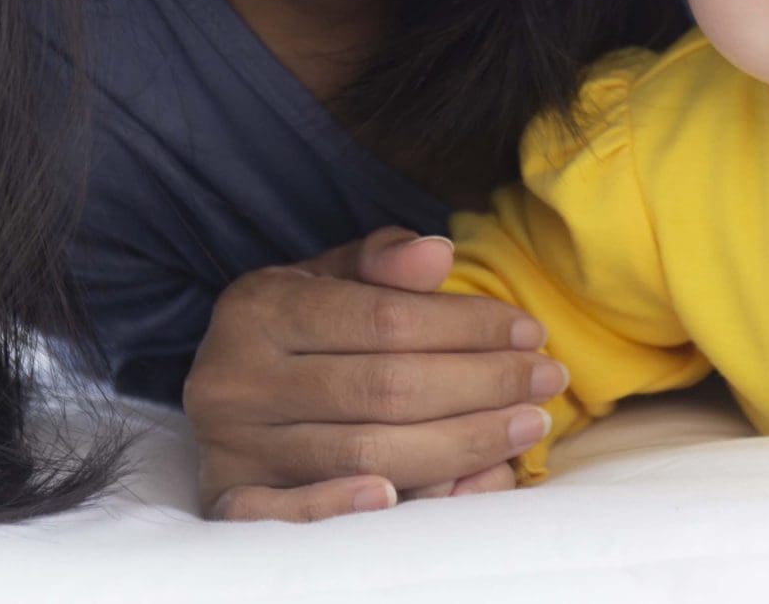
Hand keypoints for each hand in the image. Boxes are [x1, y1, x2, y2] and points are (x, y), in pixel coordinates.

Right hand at [183, 226, 558, 521]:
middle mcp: (236, 380)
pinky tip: (439, 488)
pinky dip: (366, 506)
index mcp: (260, 309)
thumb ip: (381, 261)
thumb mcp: (327, 276)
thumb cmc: (295, 328)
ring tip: (527, 426)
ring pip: (368, 453)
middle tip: (547, 380)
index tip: (529, 332)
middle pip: (386, 388)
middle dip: (482, 384)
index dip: (467, 327)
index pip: (385, 319)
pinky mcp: (230, 503)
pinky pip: (302, 515)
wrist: (222, 389)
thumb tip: (439, 253)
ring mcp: (232, 448)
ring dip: (463, 444)